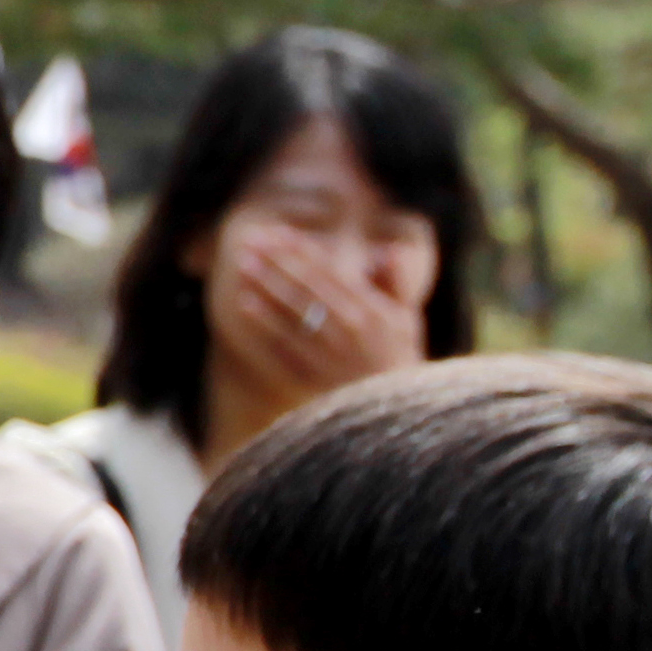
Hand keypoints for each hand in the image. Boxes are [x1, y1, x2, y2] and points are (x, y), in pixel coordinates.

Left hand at [214, 227, 421, 398]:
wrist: (395, 417)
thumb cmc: (398, 361)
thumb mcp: (408, 322)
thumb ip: (397, 284)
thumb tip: (388, 251)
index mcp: (375, 311)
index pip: (333, 273)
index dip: (303, 251)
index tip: (278, 233)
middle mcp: (354, 330)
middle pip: (309, 287)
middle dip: (279, 260)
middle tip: (249, 240)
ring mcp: (333, 354)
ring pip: (295, 312)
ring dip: (267, 285)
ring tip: (243, 263)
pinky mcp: (315, 377)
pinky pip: (285, 345)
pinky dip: (265, 323)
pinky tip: (244, 303)